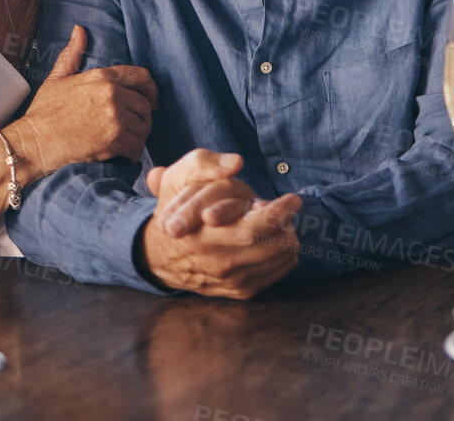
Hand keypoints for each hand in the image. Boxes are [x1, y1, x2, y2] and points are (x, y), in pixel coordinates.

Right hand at [9, 26, 158, 174]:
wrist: (33, 142)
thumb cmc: (44, 113)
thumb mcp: (57, 78)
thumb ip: (72, 54)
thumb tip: (79, 30)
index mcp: (102, 77)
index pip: (141, 76)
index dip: (151, 89)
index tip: (152, 100)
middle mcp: (112, 94)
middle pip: (144, 104)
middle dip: (143, 117)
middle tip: (136, 127)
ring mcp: (114, 117)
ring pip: (143, 126)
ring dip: (139, 136)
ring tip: (129, 142)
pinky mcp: (113, 140)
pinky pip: (137, 146)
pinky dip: (134, 153)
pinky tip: (126, 155)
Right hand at [139, 157, 302, 298]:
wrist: (159, 257)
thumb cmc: (177, 211)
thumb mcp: (178, 179)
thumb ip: (205, 165)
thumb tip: (236, 162)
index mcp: (204, 236)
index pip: (253, 229)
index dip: (279, 213)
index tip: (294, 199)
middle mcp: (219, 263)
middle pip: (275, 246)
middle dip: (288, 223)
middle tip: (289, 207)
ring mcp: (232, 281)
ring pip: (282, 258)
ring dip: (287, 235)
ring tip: (276, 222)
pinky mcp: (242, 291)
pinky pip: (279, 271)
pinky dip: (283, 252)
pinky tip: (272, 239)